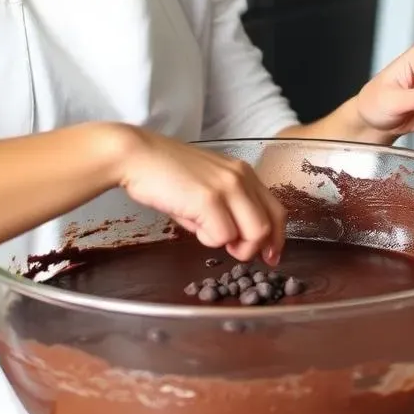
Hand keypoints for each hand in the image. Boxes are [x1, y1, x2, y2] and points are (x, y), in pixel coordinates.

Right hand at [114, 127, 284, 263]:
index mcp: (243, 172)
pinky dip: (208, 239)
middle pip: (269, 226)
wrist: (137, 156)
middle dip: (253, 248)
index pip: (277, 210)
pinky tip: (191, 223)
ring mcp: (227, 187)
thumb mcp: (205, 188)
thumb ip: (227, 209)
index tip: (269, 256)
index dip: (276, 238)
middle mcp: (241, 177)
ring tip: (206, 232)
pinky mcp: (209, 200)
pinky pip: (223, 236)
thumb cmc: (165, 174)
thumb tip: (235, 240)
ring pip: (253, 234)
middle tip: (232, 252)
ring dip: (232, 245)